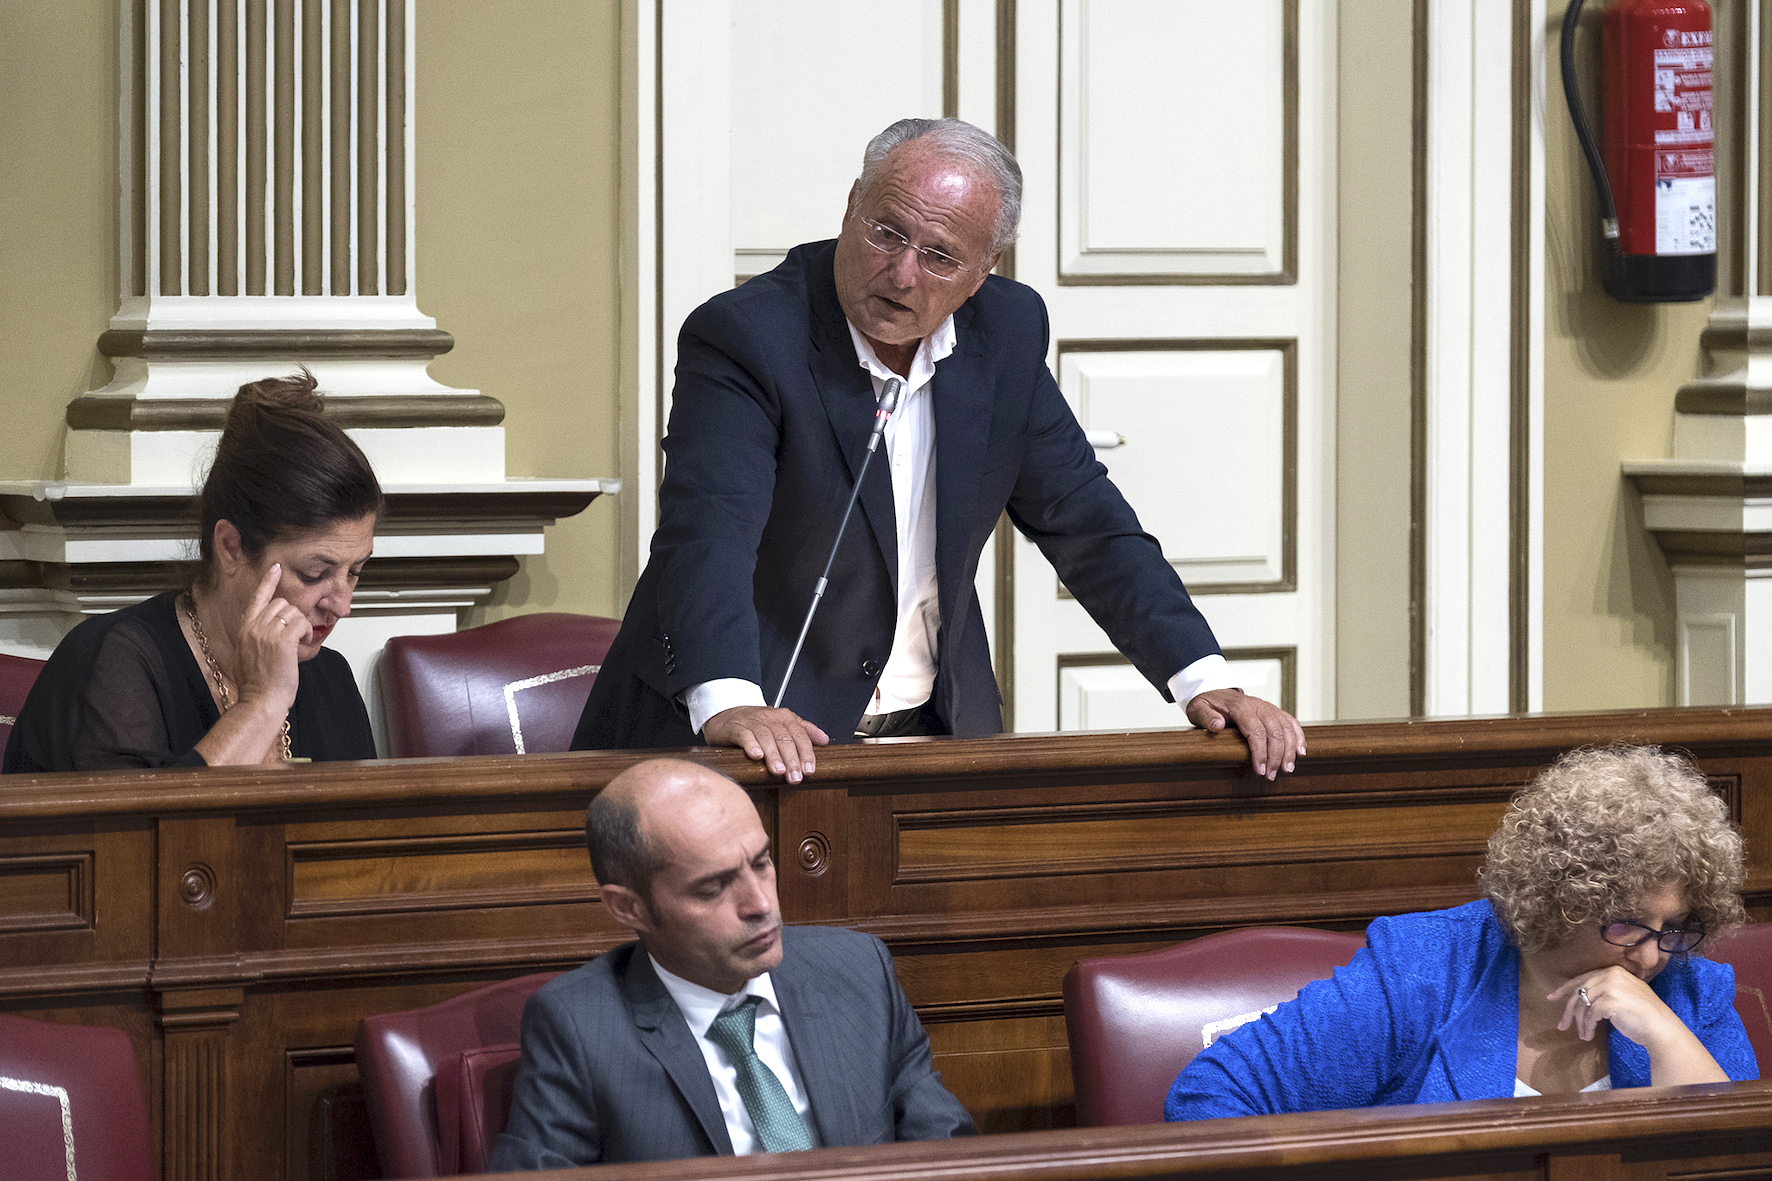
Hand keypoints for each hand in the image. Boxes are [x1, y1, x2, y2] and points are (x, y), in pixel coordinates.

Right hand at [230, 563, 306, 710]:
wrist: (259, 700)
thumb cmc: (258, 684)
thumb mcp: (249, 655)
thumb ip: (257, 638)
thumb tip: (271, 632)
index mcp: (244, 629)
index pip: (257, 598)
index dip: (267, 582)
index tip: (276, 568)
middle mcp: (253, 627)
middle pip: (281, 604)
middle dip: (293, 617)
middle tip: (297, 635)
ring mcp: (267, 632)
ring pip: (293, 612)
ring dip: (302, 625)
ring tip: (299, 643)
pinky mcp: (282, 640)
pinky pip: (301, 623)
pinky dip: (307, 632)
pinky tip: (304, 644)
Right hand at [703, 705, 829, 782]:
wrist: (727, 713)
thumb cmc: (757, 722)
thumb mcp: (783, 723)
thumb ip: (804, 730)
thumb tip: (824, 740)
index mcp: (784, 717)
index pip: (799, 735)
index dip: (806, 753)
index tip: (809, 770)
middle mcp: (769, 717)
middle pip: (784, 738)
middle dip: (792, 759)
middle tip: (796, 777)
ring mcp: (752, 722)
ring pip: (766, 737)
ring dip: (774, 755)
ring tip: (779, 771)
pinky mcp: (736, 728)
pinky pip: (745, 735)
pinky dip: (751, 745)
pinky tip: (757, 756)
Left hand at [1185, 688, 1305, 779]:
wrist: (1215, 691)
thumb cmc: (1207, 703)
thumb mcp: (1198, 708)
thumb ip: (1206, 716)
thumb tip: (1217, 725)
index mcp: (1240, 706)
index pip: (1255, 730)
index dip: (1260, 752)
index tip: (1260, 770)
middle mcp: (1258, 706)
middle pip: (1274, 731)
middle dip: (1276, 756)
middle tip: (1272, 776)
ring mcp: (1268, 708)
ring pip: (1286, 728)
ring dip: (1289, 750)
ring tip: (1288, 769)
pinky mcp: (1274, 711)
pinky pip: (1291, 722)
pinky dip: (1298, 736)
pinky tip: (1301, 752)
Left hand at [1548, 964, 1725, 1085]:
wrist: (1662, 1028)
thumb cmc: (1643, 1016)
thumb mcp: (1623, 995)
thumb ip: (1604, 991)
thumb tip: (1580, 998)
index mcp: (1613, 971)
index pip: (1583, 978)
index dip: (1565, 989)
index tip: (1552, 998)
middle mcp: (1610, 975)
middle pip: (1579, 991)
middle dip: (1568, 1010)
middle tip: (1561, 1025)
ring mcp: (1610, 987)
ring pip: (1583, 1005)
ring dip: (1579, 1023)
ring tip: (1582, 1035)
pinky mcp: (1610, 1001)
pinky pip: (1590, 1015)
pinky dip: (1587, 1027)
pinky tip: (1588, 1035)